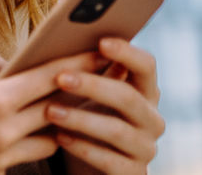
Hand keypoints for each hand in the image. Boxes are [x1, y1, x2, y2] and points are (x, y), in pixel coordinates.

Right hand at [0, 47, 110, 174]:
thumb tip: (8, 64)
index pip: (47, 80)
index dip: (75, 66)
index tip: (97, 55)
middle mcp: (3, 132)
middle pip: (56, 110)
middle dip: (78, 92)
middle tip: (97, 77)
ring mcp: (1, 157)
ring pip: (49, 138)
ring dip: (58, 122)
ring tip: (66, 105)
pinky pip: (26, 155)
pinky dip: (31, 139)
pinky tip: (30, 128)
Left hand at [47, 37, 164, 173]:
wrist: (91, 165)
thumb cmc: (85, 116)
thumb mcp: (88, 94)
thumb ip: (86, 70)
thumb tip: (59, 40)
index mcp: (144, 91)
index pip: (147, 66)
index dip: (127, 53)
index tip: (101, 41)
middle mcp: (151, 118)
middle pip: (128, 97)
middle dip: (93, 85)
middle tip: (60, 78)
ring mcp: (145, 148)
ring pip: (117, 130)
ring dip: (81, 119)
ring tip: (50, 110)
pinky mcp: (133, 173)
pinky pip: (109, 160)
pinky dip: (83, 147)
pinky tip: (60, 138)